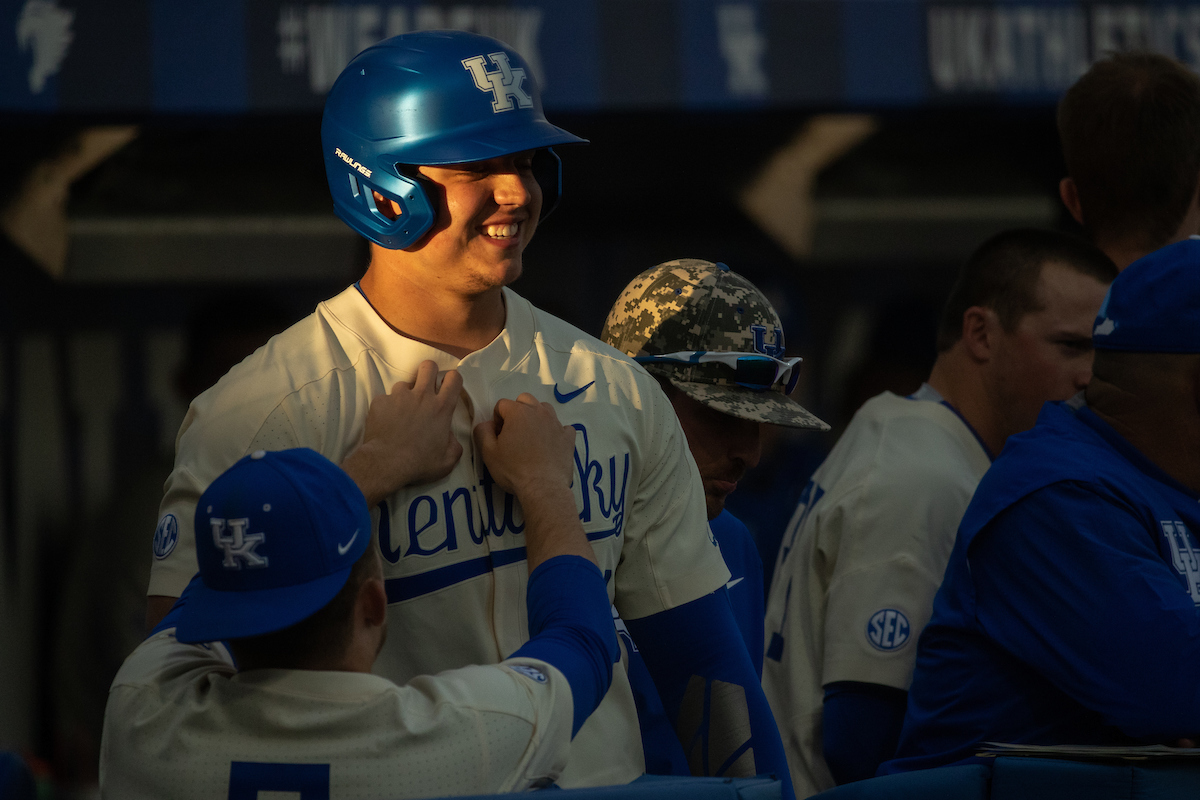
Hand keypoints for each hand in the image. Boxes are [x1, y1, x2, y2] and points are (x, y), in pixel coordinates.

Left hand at [341, 361, 462, 504]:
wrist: (386, 463)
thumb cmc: (419, 463)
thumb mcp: (448, 460)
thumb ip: (453, 444)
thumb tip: (448, 435)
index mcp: (441, 407)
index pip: (454, 378)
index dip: (452, 379)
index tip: (448, 388)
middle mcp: (422, 395)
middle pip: (428, 366)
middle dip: (429, 372)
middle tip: (426, 387)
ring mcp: (399, 396)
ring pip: (405, 383)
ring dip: (406, 394)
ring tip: (402, 412)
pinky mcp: (380, 401)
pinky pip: (386, 398)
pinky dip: (387, 408)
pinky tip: (386, 423)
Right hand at [473, 393, 576, 499]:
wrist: (543, 487)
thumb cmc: (513, 469)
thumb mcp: (488, 452)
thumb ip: (483, 432)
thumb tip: (487, 424)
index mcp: (518, 412)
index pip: (502, 404)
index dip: (497, 419)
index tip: (498, 436)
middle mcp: (539, 412)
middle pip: (525, 400)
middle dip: (517, 411)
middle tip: (514, 432)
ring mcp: (556, 423)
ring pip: (545, 409)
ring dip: (536, 417)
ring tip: (532, 436)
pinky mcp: (568, 437)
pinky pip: (563, 427)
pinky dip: (556, 432)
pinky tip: (551, 444)